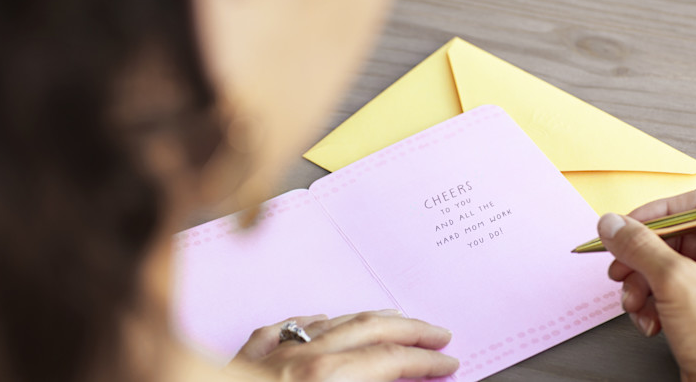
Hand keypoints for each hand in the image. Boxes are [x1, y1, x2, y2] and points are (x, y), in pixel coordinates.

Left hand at [227, 310, 458, 380]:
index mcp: (324, 379)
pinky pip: (287, 327)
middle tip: (438, 333)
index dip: (425, 361)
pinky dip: (313, 322)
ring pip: (333, 321)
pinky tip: (321, 318)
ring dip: (370, 319)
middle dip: (410, 329)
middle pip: (370, 330)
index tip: (449, 362)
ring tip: (395, 318)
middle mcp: (302, 356)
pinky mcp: (246, 355)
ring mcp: (272, 351)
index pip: (390, 361)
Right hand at [597, 190, 695, 380]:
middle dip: (640, 259)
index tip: (628, 226)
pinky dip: (652, 305)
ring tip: (634, 303)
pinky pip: (669, 293)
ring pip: (666, 268)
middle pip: (673, 239)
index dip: (657, 213)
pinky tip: (649, 321)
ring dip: (640, 285)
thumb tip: (612, 223)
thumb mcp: (675, 282)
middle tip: (619, 268)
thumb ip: (638, 246)